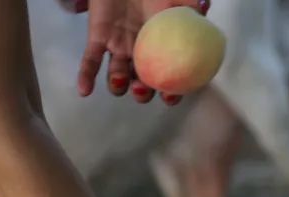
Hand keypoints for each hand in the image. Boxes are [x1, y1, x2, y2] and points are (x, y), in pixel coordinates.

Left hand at [75, 0, 209, 104]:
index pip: (167, 78)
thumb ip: (191, 9)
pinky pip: (90, 61)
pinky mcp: (97, 39)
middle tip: (142, 88)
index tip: (169, 96)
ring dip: (118, 85)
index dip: (169, 92)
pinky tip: (85, 91)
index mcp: (161, 49)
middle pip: (140, 84)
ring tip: (121, 79)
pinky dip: (86, 76)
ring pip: (117, 77)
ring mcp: (118, 48)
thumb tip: (203, 11)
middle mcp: (140, 54)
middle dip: (142, 93)